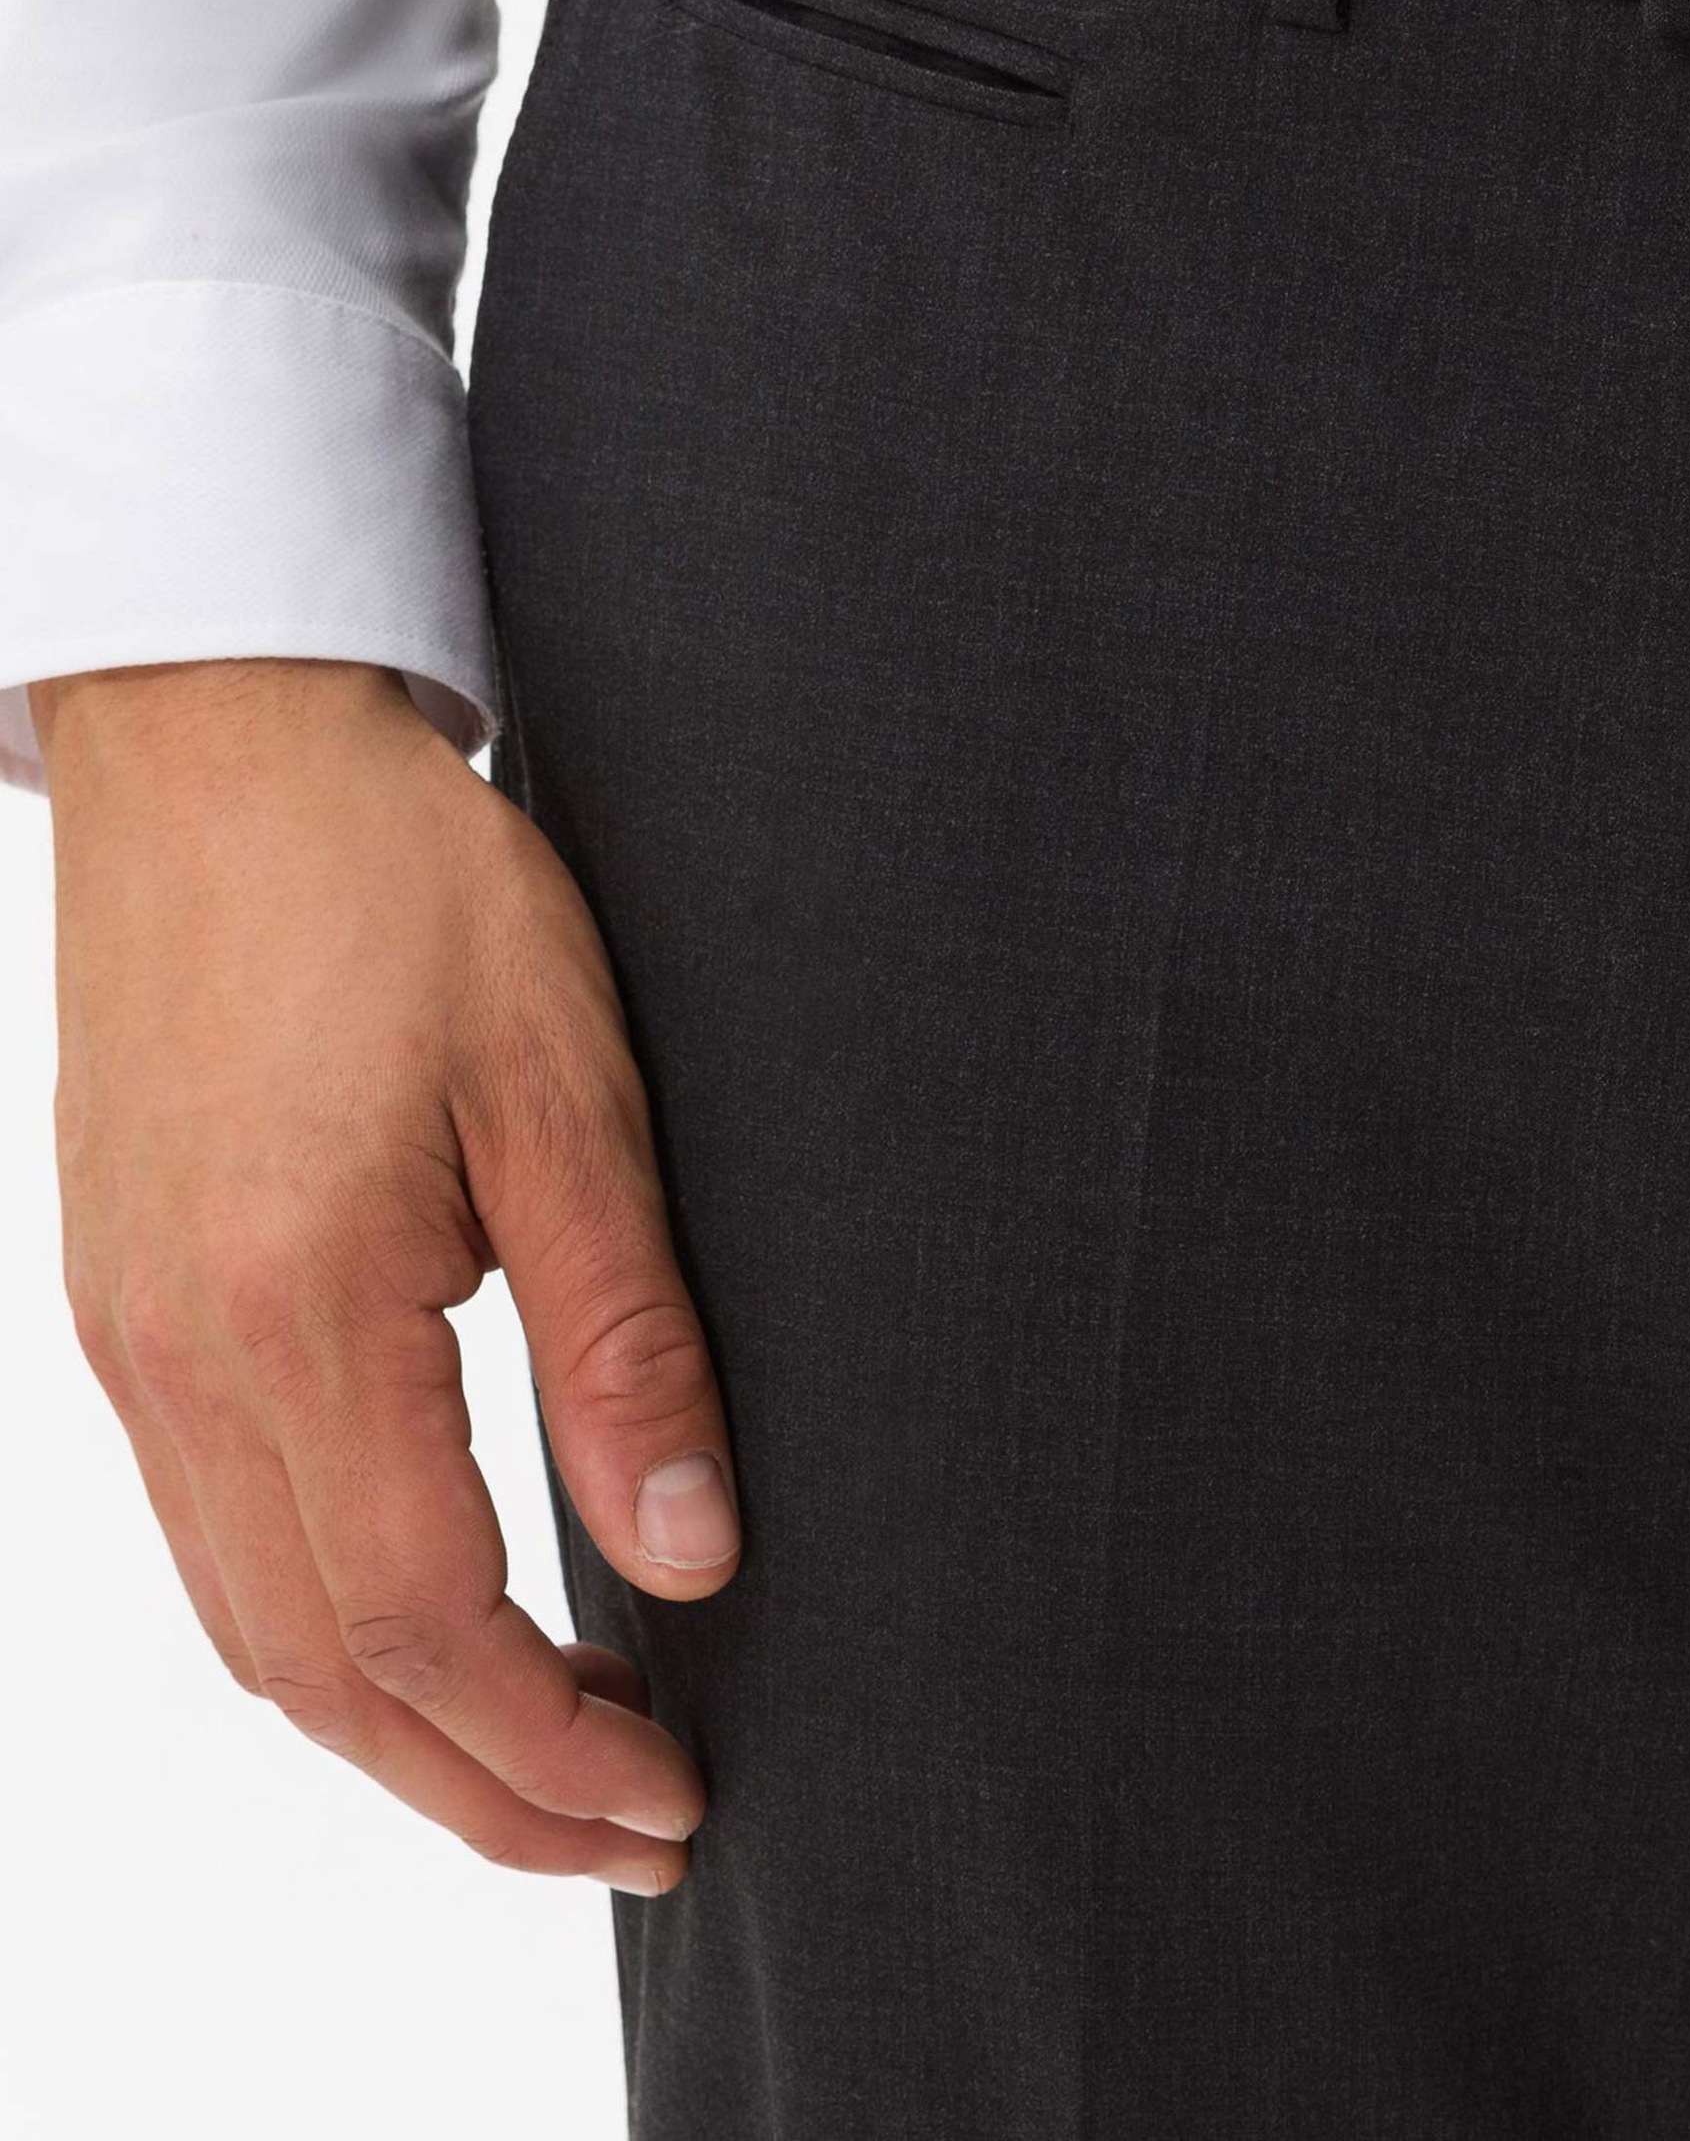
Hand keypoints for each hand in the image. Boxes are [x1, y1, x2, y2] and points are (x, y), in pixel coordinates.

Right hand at [35, 658, 738, 1894]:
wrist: (225, 739)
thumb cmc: (402, 881)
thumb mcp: (566, 1088)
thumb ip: (625, 1334)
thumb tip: (691, 1551)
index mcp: (294, 1308)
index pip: (420, 1624)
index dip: (551, 1745)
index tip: (669, 1797)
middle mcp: (177, 1359)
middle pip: (316, 1677)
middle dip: (478, 1791)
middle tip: (632, 1829)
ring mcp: (124, 1341)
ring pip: (249, 1627)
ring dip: (397, 1728)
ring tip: (552, 1754)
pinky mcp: (118, 1303)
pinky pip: (206, 1535)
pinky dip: (319, 1628)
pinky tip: (423, 1625)